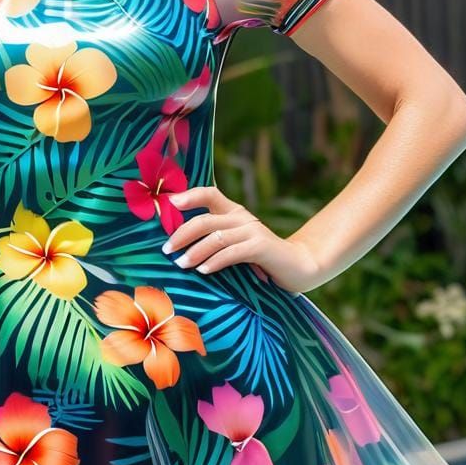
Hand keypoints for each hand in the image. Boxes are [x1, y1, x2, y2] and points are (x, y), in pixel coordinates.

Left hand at [164, 184, 329, 291]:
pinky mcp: (261, 247)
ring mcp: (252, 231)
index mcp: (235, 212)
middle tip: (167, 250)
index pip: (210, 194)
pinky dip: (215, 261)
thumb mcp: (236, 245)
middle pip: (206, 219)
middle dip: (182, 234)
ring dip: (195, 251)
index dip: (190, 195)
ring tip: (181, 264)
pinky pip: (232, 252)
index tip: (171, 204)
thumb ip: (216, 241)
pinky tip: (203, 270)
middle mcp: (242, 217)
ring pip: (216, 237)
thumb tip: (181, 250)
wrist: (298, 268)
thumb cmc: (261, 261)